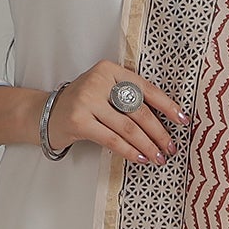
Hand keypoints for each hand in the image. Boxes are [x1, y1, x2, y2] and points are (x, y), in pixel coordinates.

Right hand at [49, 60, 188, 164]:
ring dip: (147, 145)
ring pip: (127, 127)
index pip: (145, 88)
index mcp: (110, 70)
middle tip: (170, 147)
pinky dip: (129, 151)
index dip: (167, 105)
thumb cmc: (83, 105)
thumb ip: (128, 98)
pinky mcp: (79, 120)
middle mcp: (98, 81)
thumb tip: (165, 122)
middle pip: (138, 110)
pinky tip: (140, 158)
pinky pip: (112, 139)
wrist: (45, 114)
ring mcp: (86, 100)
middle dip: (159, 132)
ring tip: (159, 157)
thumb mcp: (104, 92)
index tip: (183, 120)